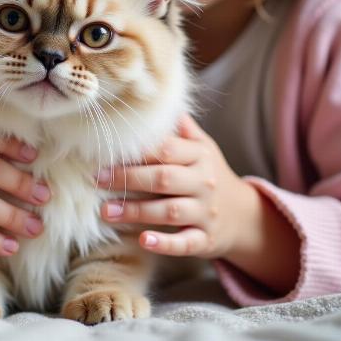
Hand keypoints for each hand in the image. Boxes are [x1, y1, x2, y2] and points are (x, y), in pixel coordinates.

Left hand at [97, 114, 258, 259]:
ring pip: (169, 211)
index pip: (166, 149)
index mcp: (199, 156)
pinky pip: (186, 243)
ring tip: (105, 212)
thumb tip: (159, 97)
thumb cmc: (210, 174)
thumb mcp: (203, 147)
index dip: (135, 151)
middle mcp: (204, 182)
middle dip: (127, 178)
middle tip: (95, 180)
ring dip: (135, 211)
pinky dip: (165, 243)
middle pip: (163, 178)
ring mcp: (206, 212)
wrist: (245, 216)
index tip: (104, 154)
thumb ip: (181, 127)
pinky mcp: (207, 239)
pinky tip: (143, 241)